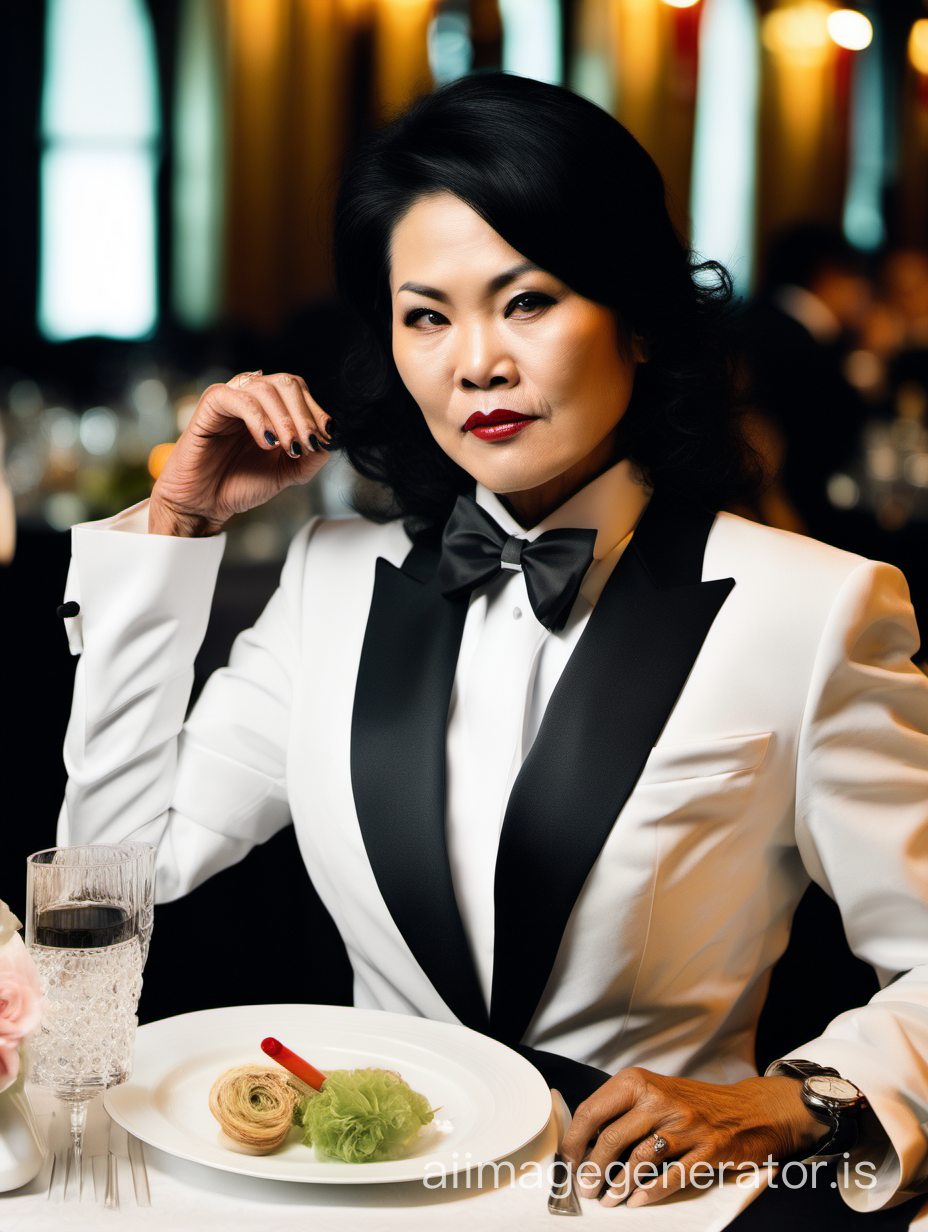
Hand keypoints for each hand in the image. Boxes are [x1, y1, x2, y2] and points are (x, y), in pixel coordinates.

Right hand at [149, 371, 332, 535]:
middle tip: (307, 444)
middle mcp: (252, 397)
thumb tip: (329, 440)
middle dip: (304, 414)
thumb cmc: (240, 484)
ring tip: (286, 447)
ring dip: (284, 419)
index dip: (316, 412)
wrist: (205, 502)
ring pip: (266, 388)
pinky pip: (237, 398)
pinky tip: (266, 442)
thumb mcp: (287, 472)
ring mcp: (231, 398)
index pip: (300, 391)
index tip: (325, 438)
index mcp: (270, 407)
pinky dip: (258, 418)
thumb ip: (310, 458)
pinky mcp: (210, 405)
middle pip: (287, 383)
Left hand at [559, 1068, 824, 1207]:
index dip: (576, 1139)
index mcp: (640, 1082)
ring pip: (640, 1158)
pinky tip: (638, 1200)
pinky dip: (651, 1191)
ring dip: (619, 1184)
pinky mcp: (708, 1149)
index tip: (567, 1161)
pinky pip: (673, 1175)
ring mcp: (686, 1125)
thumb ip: (624, 1110)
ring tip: (608, 1198)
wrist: (749, 1108)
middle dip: (593, 1167)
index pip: (594, 1109)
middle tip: (585, 1187)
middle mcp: (661, 1099)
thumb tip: (585, 1139)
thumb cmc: (695, 1103)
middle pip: (613, 1136)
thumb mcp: (655, 1092)